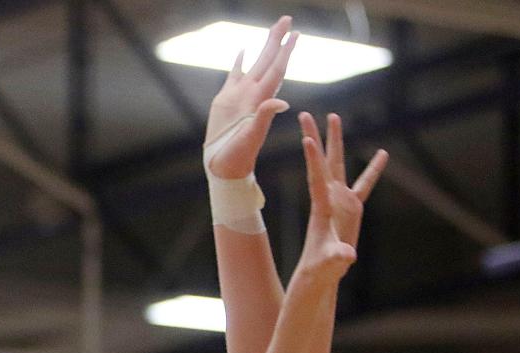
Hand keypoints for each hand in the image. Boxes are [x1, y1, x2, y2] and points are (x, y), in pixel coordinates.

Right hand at [204, 16, 298, 178]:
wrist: (224, 167)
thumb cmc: (238, 157)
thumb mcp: (252, 137)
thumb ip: (265, 117)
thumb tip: (283, 102)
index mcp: (260, 100)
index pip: (276, 70)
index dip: (286, 52)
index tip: (296, 34)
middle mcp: (253, 95)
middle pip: (268, 61)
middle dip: (278, 40)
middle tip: (287, 19)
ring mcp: (240, 96)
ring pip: (255, 64)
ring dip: (264, 47)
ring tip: (273, 29)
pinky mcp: (226, 100)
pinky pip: (234, 75)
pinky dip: (238, 62)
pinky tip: (242, 50)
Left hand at [294, 117, 358, 280]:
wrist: (321, 273)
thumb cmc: (321, 267)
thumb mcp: (330, 262)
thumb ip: (338, 256)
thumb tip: (347, 256)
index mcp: (322, 207)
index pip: (316, 178)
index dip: (312, 159)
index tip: (305, 137)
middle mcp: (328, 198)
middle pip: (322, 161)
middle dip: (316, 137)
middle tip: (306, 113)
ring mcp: (340, 200)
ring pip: (338, 164)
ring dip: (336, 142)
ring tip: (335, 117)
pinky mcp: (351, 208)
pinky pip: (364, 184)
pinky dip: (373, 170)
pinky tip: (384, 154)